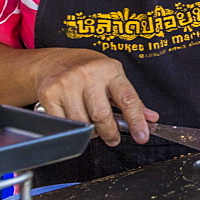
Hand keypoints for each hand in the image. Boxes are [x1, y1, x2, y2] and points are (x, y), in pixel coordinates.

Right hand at [33, 48, 157, 145]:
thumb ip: (133, 100)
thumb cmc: (89, 70)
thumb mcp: (115, 78)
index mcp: (110, 70)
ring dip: (91, 132)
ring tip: (94, 127)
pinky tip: (78, 122)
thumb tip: (151, 118)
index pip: (127, 99)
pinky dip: (74, 129)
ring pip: (82, 122)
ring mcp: (66, 84)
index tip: (142, 136)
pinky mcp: (49, 94)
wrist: (56, 61)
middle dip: (110, 132)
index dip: (136, 121)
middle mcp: (88, 75)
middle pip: (102, 115)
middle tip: (113, 138)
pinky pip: (64, 123)